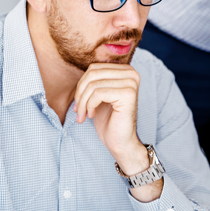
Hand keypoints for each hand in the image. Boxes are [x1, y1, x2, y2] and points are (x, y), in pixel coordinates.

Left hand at [74, 63, 161, 201]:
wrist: (120, 142)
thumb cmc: (109, 120)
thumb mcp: (99, 95)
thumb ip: (94, 79)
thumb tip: (80, 70)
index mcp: (126, 71)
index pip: (94, 68)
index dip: (81, 85)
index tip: (79, 102)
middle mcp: (132, 74)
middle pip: (92, 74)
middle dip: (80, 93)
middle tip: (77, 110)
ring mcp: (131, 83)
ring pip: (93, 84)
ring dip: (82, 102)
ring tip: (82, 115)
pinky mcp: (128, 94)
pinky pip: (98, 93)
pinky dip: (89, 106)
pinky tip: (91, 115)